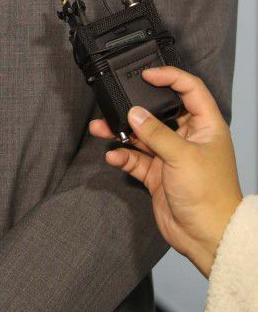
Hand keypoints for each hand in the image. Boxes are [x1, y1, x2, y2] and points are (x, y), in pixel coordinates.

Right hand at [89, 66, 242, 277]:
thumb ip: (156, 133)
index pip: (190, 89)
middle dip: (136, 108)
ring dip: (122, 132)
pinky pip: (135, 157)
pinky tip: (113, 156)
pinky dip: (123, 155)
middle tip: (116, 101)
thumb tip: (134, 113)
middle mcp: (188, 137)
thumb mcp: (183, 156)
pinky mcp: (158, 173)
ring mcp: (171, 155)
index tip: (147, 74)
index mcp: (205, 126)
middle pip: (159, 112)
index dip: (170, 76)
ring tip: (101, 128)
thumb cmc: (210, 196)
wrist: (206, 237)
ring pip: (142, 135)